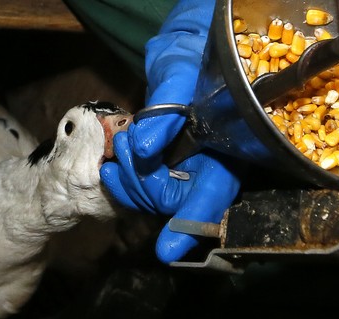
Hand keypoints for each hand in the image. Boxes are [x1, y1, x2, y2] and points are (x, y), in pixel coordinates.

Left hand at [100, 0, 240, 262]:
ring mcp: (188, 165)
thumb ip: (167, 106)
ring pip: (157, 196)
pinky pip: (143, 185)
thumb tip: (145, 145)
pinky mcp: (167, 163)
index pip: (213, 193)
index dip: (191, 221)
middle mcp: (210, 163)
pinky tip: (110, 169)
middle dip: (144, 188)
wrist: (187, 47)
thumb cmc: (194, 54)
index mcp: (228, 147)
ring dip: (129, 183)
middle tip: (120, 159)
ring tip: (114, 156)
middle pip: (178, 199)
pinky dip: (122, 181)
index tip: (167, 251)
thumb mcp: (181, 71)